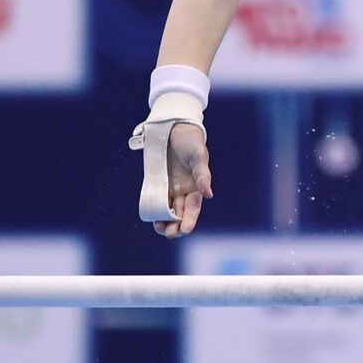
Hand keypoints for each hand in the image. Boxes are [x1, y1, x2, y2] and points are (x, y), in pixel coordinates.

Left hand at [154, 123, 212, 238]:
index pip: (193, 208)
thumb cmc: (190, 141)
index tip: (185, 230)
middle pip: (181, 213)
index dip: (190, 220)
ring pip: (168, 211)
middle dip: (177, 225)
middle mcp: (184, 190)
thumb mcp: (198, 156)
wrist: (174, 127)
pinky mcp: (159, 184)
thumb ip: (202, 175)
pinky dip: (156, 212)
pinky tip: (153, 219)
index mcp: (196, 186)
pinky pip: (157, 201)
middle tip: (171, 234)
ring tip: (161, 230)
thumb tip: (208, 195)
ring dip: (166, 222)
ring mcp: (171, 188)